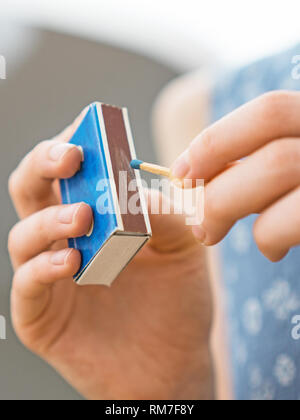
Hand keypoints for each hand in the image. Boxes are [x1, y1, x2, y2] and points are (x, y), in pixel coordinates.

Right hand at [8, 110, 212, 399]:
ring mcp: (50, 277)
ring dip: (48, 220)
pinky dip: (42, 268)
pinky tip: (70, 260)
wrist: (173, 361)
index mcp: (95, 216)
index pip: (69, 171)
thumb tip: (137, 188)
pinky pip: (26, 286)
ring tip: (81, 217)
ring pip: (24, 235)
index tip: (88, 132)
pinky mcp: (41, 315)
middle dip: (43, 166)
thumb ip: (164, 214)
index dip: (71, 145)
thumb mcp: (183, 248)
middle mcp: (66, 239)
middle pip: (32, 190)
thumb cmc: (177, 300)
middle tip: (70, 158)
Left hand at [172, 91, 299, 261]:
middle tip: (194, 219)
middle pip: (271, 137)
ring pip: (280, 164)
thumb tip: (188, 172)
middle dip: (216, 179)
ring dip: (225, 206)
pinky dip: (268, 237)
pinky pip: (293, 217)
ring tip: (212, 233)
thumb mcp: (283, 176)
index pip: (270, 110)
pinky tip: (270, 248)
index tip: (181, 171)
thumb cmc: (297, 206)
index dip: (217, 139)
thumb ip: (252, 165)